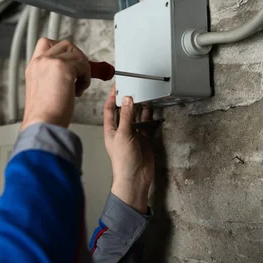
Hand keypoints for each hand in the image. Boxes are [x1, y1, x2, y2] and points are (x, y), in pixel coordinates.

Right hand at [21, 38, 90, 130]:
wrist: (42, 124)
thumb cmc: (45, 115)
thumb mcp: (44, 91)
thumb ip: (53, 77)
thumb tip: (73, 73)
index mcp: (33, 67)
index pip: (47, 44)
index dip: (63, 52)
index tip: (72, 66)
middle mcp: (39, 62)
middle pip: (65, 44)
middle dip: (78, 58)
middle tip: (80, 75)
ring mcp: (50, 62)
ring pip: (76, 53)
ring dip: (83, 69)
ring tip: (78, 87)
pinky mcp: (62, 67)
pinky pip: (83, 64)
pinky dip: (86, 78)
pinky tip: (78, 91)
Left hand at [103, 86, 154, 213]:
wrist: (135, 178)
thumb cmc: (123, 161)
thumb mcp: (123, 135)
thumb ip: (126, 116)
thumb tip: (127, 99)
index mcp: (111, 129)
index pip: (109, 108)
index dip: (112, 97)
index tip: (117, 85)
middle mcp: (121, 131)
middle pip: (123, 111)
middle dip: (127, 100)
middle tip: (133, 87)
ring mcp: (133, 135)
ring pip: (136, 117)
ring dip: (140, 107)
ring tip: (144, 95)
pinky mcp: (144, 140)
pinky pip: (147, 125)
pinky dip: (150, 117)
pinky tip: (152, 110)